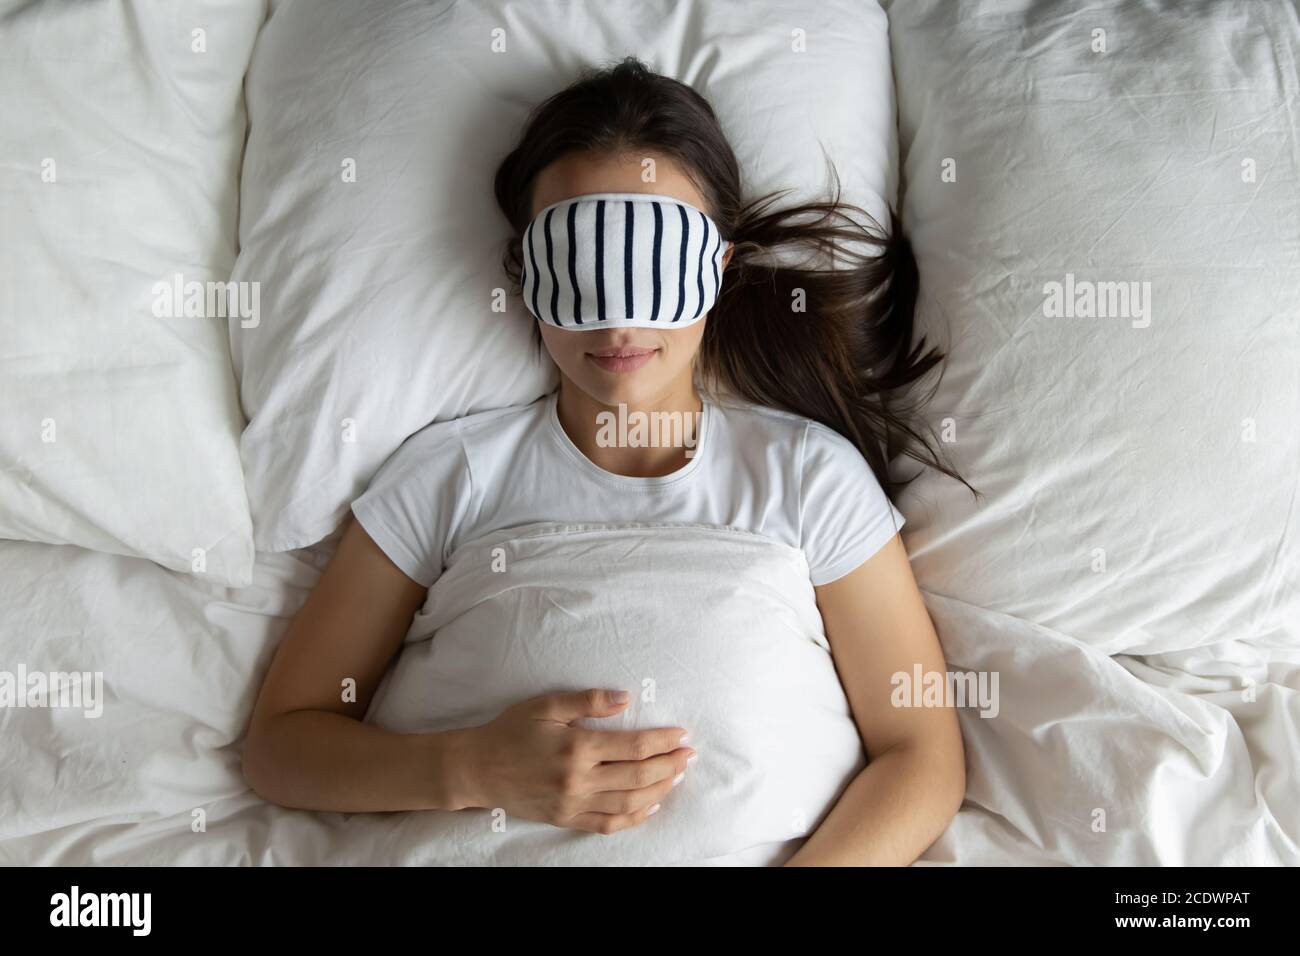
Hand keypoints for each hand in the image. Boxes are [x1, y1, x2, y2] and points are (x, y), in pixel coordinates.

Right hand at [459, 689, 694, 833]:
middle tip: (690, 754)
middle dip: (670, 765)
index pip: (633, 746)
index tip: (682, 734)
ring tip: (677, 776)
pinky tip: (650, 806)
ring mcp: (573, 804)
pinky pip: (608, 824)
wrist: (477, 768)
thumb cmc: (511, 731)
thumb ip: (588, 701)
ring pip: (629, 803)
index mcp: (577, 748)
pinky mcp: (566, 818)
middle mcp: (578, 780)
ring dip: (659, 790)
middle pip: (638, 776)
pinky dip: (633, 818)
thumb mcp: (546, 706)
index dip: (663, 741)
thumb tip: (625, 698)